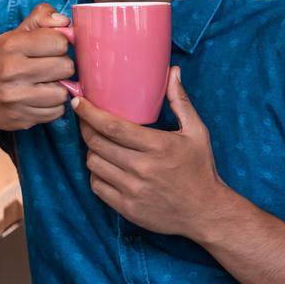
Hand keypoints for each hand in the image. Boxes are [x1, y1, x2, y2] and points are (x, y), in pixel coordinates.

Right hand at [0, 3, 73, 130]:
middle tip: (50, 68)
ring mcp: (14, 98)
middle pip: (66, 67)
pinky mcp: (19, 118)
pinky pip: (56, 113)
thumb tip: (65, 22)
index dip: (60, 45)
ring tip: (45, 84)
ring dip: (59, 89)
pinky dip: (53, 106)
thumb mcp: (16, 34)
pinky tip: (40, 99)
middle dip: (62, 67)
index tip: (51, 49)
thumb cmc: (2, 59)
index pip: (60, 42)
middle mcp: (11, 71)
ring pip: (63, 93)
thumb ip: (41, 18)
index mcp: (12, 45)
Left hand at [74, 66, 232, 237]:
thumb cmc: (200, 169)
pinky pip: (97, 186)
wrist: (205, 212)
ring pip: (93, 164)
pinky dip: (96, 174)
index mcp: (158, 146)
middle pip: (97, 143)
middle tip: (85, 120)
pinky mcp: (127, 208)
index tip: (78, 102)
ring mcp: (133, 190)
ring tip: (98, 144)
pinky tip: (105, 167)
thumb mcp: (196, 132)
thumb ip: (180, 101)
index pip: (112, 126)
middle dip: (86, 128)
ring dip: (91, 151)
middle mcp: (143, 168)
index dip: (90, 113)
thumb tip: (173, 72)